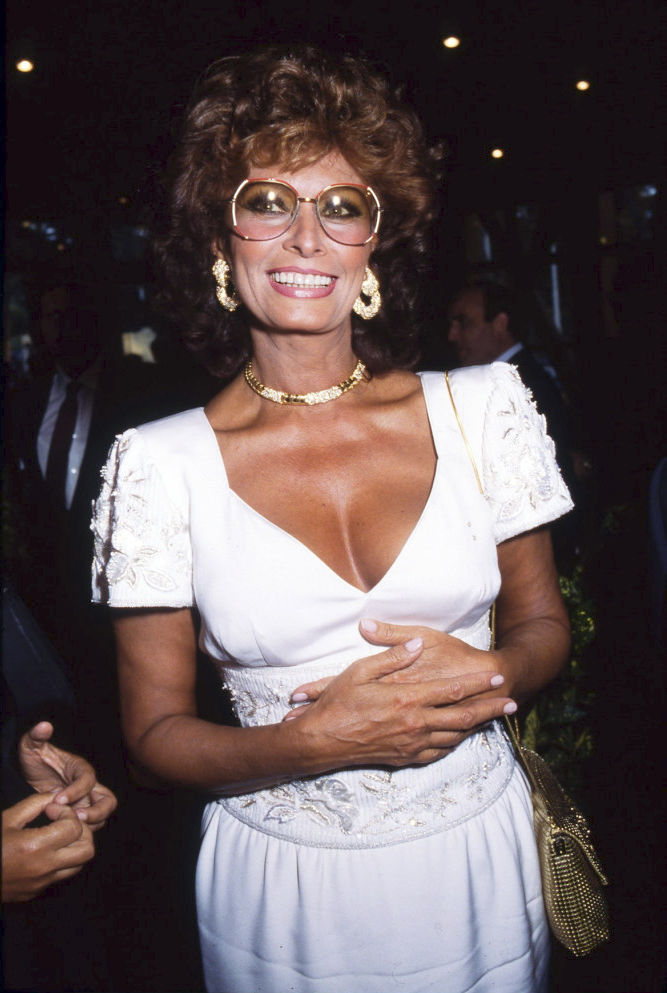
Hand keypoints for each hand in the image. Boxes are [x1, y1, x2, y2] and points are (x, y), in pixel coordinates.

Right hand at [2, 793, 94, 901]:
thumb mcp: (8, 818)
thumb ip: (35, 803)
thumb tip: (56, 794)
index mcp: (36, 847)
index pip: (75, 828)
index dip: (68, 812)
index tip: (51, 809)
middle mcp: (44, 868)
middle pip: (87, 850)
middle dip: (82, 831)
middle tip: (65, 822)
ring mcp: (42, 883)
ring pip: (79, 865)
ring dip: (75, 847)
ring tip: (58, 835)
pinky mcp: (37, 892)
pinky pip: (62, 875)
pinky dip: (62, 861)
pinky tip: (46, 850)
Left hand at [18, 722, 116, 829]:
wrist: (30, 777)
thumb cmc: (34, 761)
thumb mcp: (31, 747)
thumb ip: (37, 736)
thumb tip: (44, 725)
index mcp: (80, 768)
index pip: (88, 779)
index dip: (76, 790)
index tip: (57, 799)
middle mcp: (89, 786)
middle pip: (108, 800)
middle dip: (97, 812)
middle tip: (76, 819)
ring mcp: (86, 802)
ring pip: (103, 816)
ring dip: (90, 824)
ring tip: (70, 828)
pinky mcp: (80, 814)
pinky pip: (90, 826)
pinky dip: (82, 831)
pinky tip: (64, 833)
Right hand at [284, 632, 514, 768]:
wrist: (320, 742)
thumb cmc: (337, 703)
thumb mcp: (360, 671)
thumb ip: (392, 656)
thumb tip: (415, 645)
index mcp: (406, 699)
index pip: (452, 690)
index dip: (477, 683)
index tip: (497, 676)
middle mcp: (414, 724)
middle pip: (463, 717)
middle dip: (490, 709)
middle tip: (512, 702)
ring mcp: (411, 744)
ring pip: (454, 736)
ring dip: (477, 727)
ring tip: (494, 719)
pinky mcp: (404, 758)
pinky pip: (438, 752)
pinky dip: (454, 743)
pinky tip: (460, 737)